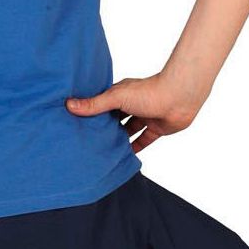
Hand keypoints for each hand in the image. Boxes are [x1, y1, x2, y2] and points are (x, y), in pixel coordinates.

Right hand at [66, 70, 203, 152]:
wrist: (180, 97)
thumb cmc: (149, 92)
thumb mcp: (116, 98)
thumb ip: (94, 105)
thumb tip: (69, 105)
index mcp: (121, 94)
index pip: (103, 104)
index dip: (92, 113)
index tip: (78, 124)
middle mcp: (132, 105)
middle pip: (115, 119)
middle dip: (105, 128)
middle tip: (88, 141)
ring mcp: (145, 117)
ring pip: (128, 130)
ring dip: (119, 139)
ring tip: (103, 152)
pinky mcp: (156, 128)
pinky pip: (144, 140)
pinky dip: (135, 148)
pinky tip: (124, 157)